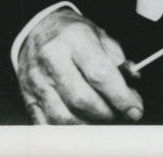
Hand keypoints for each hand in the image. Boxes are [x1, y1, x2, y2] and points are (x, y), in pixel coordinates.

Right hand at [16, 8, 143, 123]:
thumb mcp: (99, 34)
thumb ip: (117, 58)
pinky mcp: (28, 98)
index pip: (100, 74)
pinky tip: (81, 123)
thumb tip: (132, 81)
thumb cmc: (71, 33)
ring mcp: (37, 81)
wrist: (38, 29)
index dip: (121, 97)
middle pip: (82, 100)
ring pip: (64, 118)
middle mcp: (53, 59)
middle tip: (120, 113)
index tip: (134, 108)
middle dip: (108, 113)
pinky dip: (68, 132)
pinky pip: (47, 126)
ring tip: (102, 118)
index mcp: (75, 38)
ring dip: (90, 126)